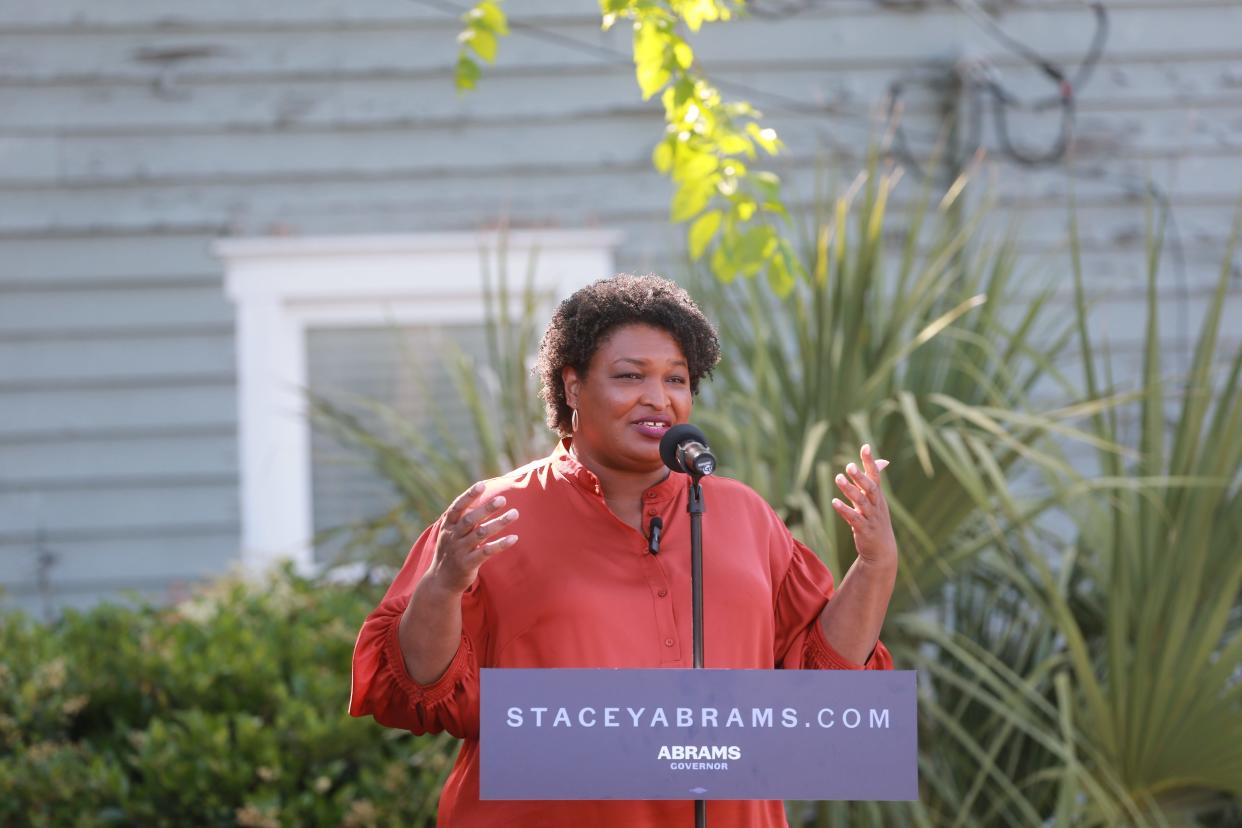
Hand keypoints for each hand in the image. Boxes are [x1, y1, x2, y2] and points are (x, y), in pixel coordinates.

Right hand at [426, 482, 519, 593]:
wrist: (440, 582)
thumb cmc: (450, 552)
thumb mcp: (450, 534)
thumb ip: (463, 518)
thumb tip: (480, 498)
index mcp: (447, 526)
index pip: (457, 507)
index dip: (469, 496)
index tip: (481, 485)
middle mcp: (452, 537)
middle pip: (470, 519)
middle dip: (486, 508)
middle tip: (503, 499)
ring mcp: (460, 550)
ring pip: (481, 534)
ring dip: (499, 523)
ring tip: (514, 513)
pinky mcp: (468, 564)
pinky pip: (486, 552)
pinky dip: (500, 544)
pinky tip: (514, 538)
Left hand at [830, 444, 897, 569]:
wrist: (882, 550)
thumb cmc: (876, 520)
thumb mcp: (876, 500)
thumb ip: (873, 481)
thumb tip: (882, 461)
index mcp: (878, 496)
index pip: (876, 476)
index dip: (871, 462)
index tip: (865, 447)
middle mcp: (876, 505)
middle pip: (871, 488)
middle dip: (861, 477)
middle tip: (850, 465)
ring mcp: (871, 518)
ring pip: (861, 502)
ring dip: (849, 490)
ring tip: (838, 478)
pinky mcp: (864, 530)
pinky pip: (853, 518)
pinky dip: (844, 510)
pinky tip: (834, 502)